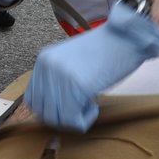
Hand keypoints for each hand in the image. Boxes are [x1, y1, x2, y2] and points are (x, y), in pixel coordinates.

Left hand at [27, 0, 158, 130]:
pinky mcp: (76, 86)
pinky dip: (84, 120)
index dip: (51, 111)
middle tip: (81, 110)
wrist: (125, 37)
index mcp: (43, 61)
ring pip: (57, 118)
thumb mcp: (70, 61)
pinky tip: (94, 106)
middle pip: (43, 112)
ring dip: (74, 119)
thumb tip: (51, 107)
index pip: (33, 100)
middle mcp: (47, 68)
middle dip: (63, 118)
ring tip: (89, 105)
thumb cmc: (105, 50)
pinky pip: (73, 119)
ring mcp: (60, 77)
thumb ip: (57, 79)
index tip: (69, 109)